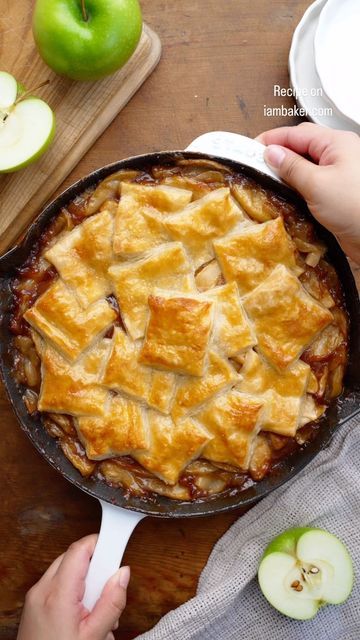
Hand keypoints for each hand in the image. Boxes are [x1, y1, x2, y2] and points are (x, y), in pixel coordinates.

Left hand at [17, 535, 129, 639]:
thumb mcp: (94, 636)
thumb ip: (112, 602)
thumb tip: (123, 573)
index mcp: (57, 595)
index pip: (80, 549)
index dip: (101, 544)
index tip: (118, 549)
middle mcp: (41, 590)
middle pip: (74, 558)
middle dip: (96, 568)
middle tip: (110, 590)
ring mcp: (35, 597)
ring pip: (66, 571)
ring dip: (86, 581)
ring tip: (97, 612)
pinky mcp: (33, 605)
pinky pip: (58, 585)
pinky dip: (74, 591)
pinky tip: (83, 616)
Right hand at [257, 123, 359, 263]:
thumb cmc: (353, 207)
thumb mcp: (316, 184)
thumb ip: (291, 167)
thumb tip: (270, 153)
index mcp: (336, 143)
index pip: (297, 133)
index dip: (272, 139)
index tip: (249, 149)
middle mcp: (338, 154)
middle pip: (301, 147)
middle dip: (278, 155)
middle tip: (256, 167)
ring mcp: (339, 174)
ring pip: (306, 165)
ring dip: (287, 172)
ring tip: (266, 181)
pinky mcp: (337, 193)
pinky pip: (312, 183)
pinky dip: (296, 186)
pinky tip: (285, 195)